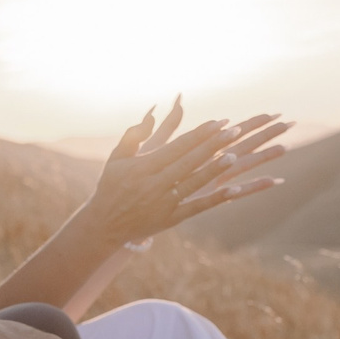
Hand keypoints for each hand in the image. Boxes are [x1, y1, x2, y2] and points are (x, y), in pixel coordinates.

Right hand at [84, 97, 290, 246]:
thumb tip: (152, 113)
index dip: (200, 133)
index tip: (219, 121)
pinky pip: (195, 207)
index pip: (178, 146)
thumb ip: (134, 135)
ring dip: (215, 168)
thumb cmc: (111, 186)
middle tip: (235, 130)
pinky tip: (233, 190)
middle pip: (189, 160)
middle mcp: (154, 183)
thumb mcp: (117, 158)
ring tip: (235, 154)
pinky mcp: (170, 219)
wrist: (104, 225)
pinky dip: (214, 199)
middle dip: (213, 144)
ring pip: (194, 182)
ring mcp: (163, 202)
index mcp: (143, 166)